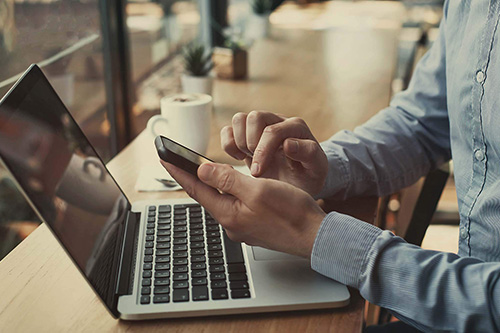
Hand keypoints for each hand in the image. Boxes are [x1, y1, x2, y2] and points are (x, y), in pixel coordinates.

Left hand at [161, 160, 325, 257]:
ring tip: (198, 169)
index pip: (195, 189)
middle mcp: (231, 222)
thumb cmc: (291, 213)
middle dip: (190, 177)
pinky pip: (233, 205)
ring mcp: (242, 226)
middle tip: (177, 161)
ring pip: (219, 200)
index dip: (179, 171)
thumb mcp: (257, 190)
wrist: (313, 236)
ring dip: (209, 184)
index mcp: (228, 213)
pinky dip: (226, 191)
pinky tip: (228, 186)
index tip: (164, 157)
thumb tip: (202, 171)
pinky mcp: (252, 225)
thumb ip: (227, 180)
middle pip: (205, 195)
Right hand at [221, 111, 327, 196]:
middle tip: (257, 166)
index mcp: (297, 127)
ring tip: (249, 159)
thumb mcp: (316, 169)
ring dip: (239, 142)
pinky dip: (229, 144)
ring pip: (239, 119)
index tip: (259, 173)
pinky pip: (229, 129)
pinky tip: (240, 158)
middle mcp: (278, 121)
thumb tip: (288, 143)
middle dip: (251, 144)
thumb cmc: (308, 176)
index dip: (262, 151)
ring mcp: (261, 126)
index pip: (273, 130)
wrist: (299, 183)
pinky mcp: (247, 135)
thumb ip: (309, 154)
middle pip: (254, 117)